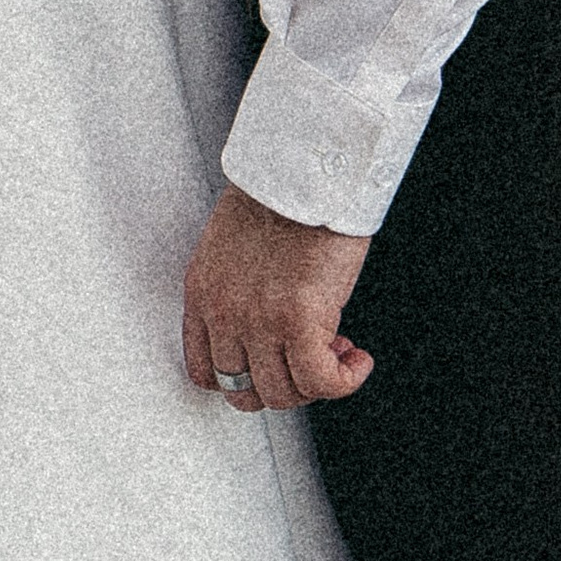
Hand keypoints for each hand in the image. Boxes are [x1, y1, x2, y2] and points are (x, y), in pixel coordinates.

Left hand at [183, 187, 373, 411]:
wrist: (304, 167)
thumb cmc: (280, 191)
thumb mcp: (234, 245)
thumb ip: (239, 289)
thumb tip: (268, 324)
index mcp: (202, 291)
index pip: (205, 371)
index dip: (245, 379)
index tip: (272, 366)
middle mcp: (223, 312)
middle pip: (243, 391)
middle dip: (282, 384)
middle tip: (310, 360)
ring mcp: (257, 321)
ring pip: (282, 393)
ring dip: (315, 383)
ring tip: (339, 352)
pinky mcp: (298, 321)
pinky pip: (321, 382)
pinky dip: (344, 380)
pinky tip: (357, 360)